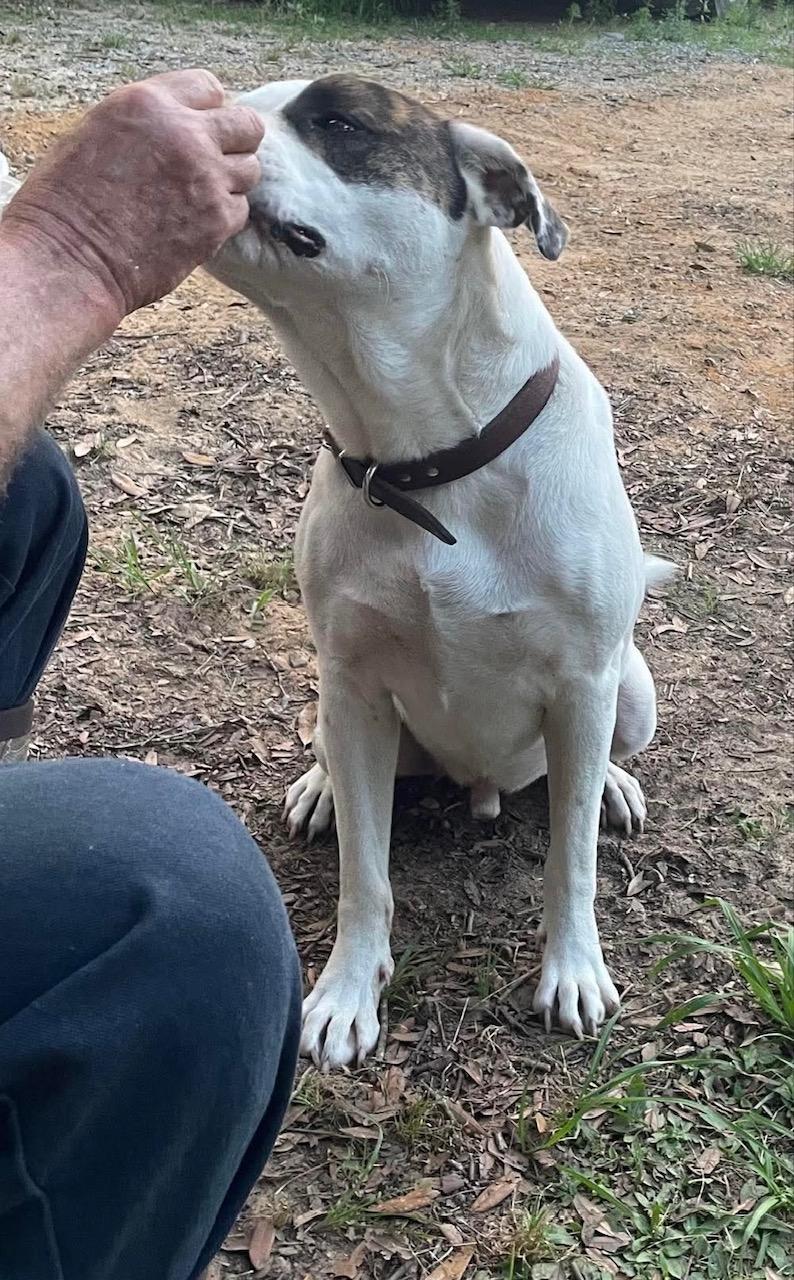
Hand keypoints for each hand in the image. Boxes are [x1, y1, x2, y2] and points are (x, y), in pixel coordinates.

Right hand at [2, 69, 262, 319]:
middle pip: (246, 125)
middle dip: (236, 141)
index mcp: (148, 102)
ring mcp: (207, 178)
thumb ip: (147, 123)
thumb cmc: (67, 202)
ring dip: (231, 181)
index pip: (209, 88)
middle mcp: (185, 134)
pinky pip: (240, 210)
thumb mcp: (98, 132)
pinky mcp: (217, 221)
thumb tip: (180, 124)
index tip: (199, 130)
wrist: (71, 260)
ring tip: (201, 197)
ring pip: (250, 169)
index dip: (207, 111)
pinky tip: (195, 224)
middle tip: (216, 162)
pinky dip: (224, 217)